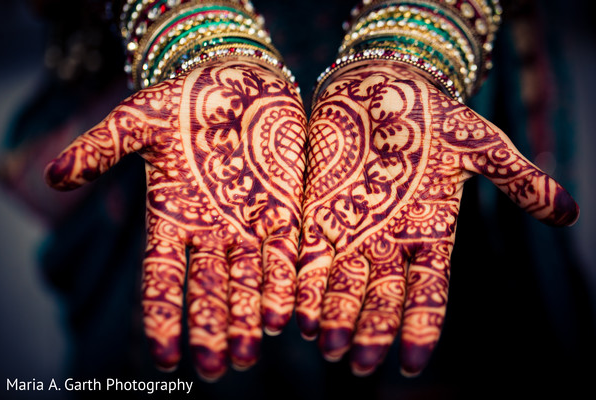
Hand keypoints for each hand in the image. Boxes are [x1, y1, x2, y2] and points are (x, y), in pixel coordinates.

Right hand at [44, 59, 305, 380]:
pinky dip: (284, 284)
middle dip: (212, 329)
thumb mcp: (140, 118)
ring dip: (249, 318)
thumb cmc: (186, 100)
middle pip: (208, 290)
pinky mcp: (283, 211)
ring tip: (249, 354)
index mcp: (171, 217)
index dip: (163, 315)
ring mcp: (248, 224)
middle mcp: (209, 231)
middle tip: (216, 369)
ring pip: (248, 281)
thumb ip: (101, 147)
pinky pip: (284, 255)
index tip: (164, 356)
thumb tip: (52, 177)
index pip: (162, 278)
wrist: (240, 82)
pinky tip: (285, 314)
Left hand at [295, 61, 578, 376]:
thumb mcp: (478, 145)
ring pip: (342, 285)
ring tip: (325, 347)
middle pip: (381, 298)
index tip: (410, 364)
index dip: (421, 327)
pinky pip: (309, 256)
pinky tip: (295, 310)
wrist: (381, 87)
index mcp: (431, 235)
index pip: (429, 293)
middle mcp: (390, 243)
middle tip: (357, 366)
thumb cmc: (433, 115)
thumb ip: (517, 179)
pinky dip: (303, 283)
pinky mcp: (319, 214)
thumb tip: (571, 213)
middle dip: (370, 331)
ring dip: (333, 316)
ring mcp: (353, 231)